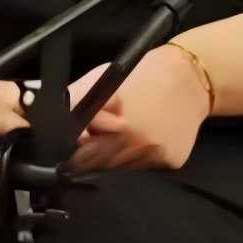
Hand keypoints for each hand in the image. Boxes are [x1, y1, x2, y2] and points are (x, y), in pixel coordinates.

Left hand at [65, 44, 209, 171]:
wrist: (192, 77)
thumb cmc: (142, 74)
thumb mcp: (100, 80)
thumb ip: (74, 105)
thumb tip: (50, 124)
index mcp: (118, 125)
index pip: (80, 155)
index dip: (73, 149)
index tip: (74, 142)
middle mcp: (138, 146)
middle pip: (99, 165)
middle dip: (93, 153)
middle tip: (102, 132)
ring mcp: (157, 156)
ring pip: (120, 168)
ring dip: (115, 155)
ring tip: (125, 129)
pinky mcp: (173, 161)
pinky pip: (144, 166)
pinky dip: (139, 155)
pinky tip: (146, 135)